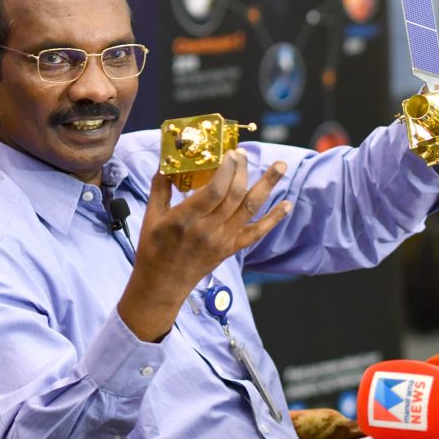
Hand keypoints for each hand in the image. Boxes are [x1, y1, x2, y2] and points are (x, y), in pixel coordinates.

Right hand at [118, 149, 290, 340]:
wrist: (163, 285)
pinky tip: (287, 204)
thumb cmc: (153, 250)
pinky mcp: (231, 249)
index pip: (214, 191)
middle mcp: (208, 230)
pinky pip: (257, 233)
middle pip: (235, 195)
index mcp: (185, 220)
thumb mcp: (151, 217)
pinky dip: (274, 219)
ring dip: (267, 186)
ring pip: (250, 209)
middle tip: (243, 153)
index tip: (229, 153)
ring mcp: (223, 240)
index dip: (226, 170)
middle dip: (243, 170)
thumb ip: (160, 188)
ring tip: (280, 166)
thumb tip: (167, 163)